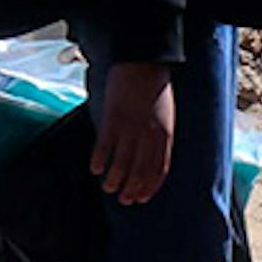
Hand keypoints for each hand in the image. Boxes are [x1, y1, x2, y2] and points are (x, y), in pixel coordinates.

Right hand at [93, 61, 182, 203]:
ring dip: (113, 180)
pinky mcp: (113, 119)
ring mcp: (131, 129)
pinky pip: (104, 147)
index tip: (139, 199)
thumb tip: (150, 159)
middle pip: (140, 172)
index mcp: (166, 136)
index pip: (159, 171)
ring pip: (121, 164)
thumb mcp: (166, 116)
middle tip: (122, 199)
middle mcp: (149, 136)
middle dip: (130, 190)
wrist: (143, 63)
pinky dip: (99, 161)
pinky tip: (95, 168)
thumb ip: (160, 138)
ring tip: (107, 187)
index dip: (148, 188)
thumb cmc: (155, 89)